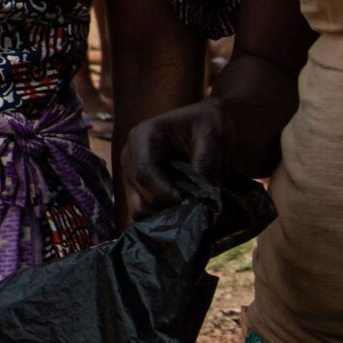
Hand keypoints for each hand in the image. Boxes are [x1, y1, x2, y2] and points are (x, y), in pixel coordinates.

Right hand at [120, 98, 228, 217]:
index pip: (144, 171)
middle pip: (140, 192)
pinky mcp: (139, 188)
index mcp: (142, 137)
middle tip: (193, 213)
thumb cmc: (208, 124)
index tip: (188, 202)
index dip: (164, 191)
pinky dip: (160, 219)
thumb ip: (206, 160)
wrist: (207, 125)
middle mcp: (130, 156)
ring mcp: (131, 173)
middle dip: (166, 206)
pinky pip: (142, 211)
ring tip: (187, 216)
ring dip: (162, 216)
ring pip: (138, 207)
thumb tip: (201, 193)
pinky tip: (180, 219)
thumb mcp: (212, 135)